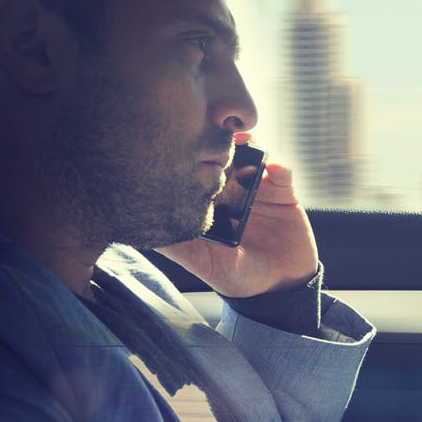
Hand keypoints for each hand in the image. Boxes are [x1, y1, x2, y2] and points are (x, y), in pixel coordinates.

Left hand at [156, 133, 317, 297]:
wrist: (280, 288)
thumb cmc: (236, 277)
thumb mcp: (201, 261)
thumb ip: (176, 244)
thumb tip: (137, 228)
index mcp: (209, 202)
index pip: (199, 169)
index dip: (193, 154)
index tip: (186, 143)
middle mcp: (232, 191)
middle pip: (225, 155)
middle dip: (220, 140)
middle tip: (216, 133)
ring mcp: (258, 189)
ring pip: (252, 155)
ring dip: (249, 144)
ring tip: (244, 141)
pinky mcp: (284, 192)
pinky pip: (282, 171)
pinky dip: (278, 164)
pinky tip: (273, 167)